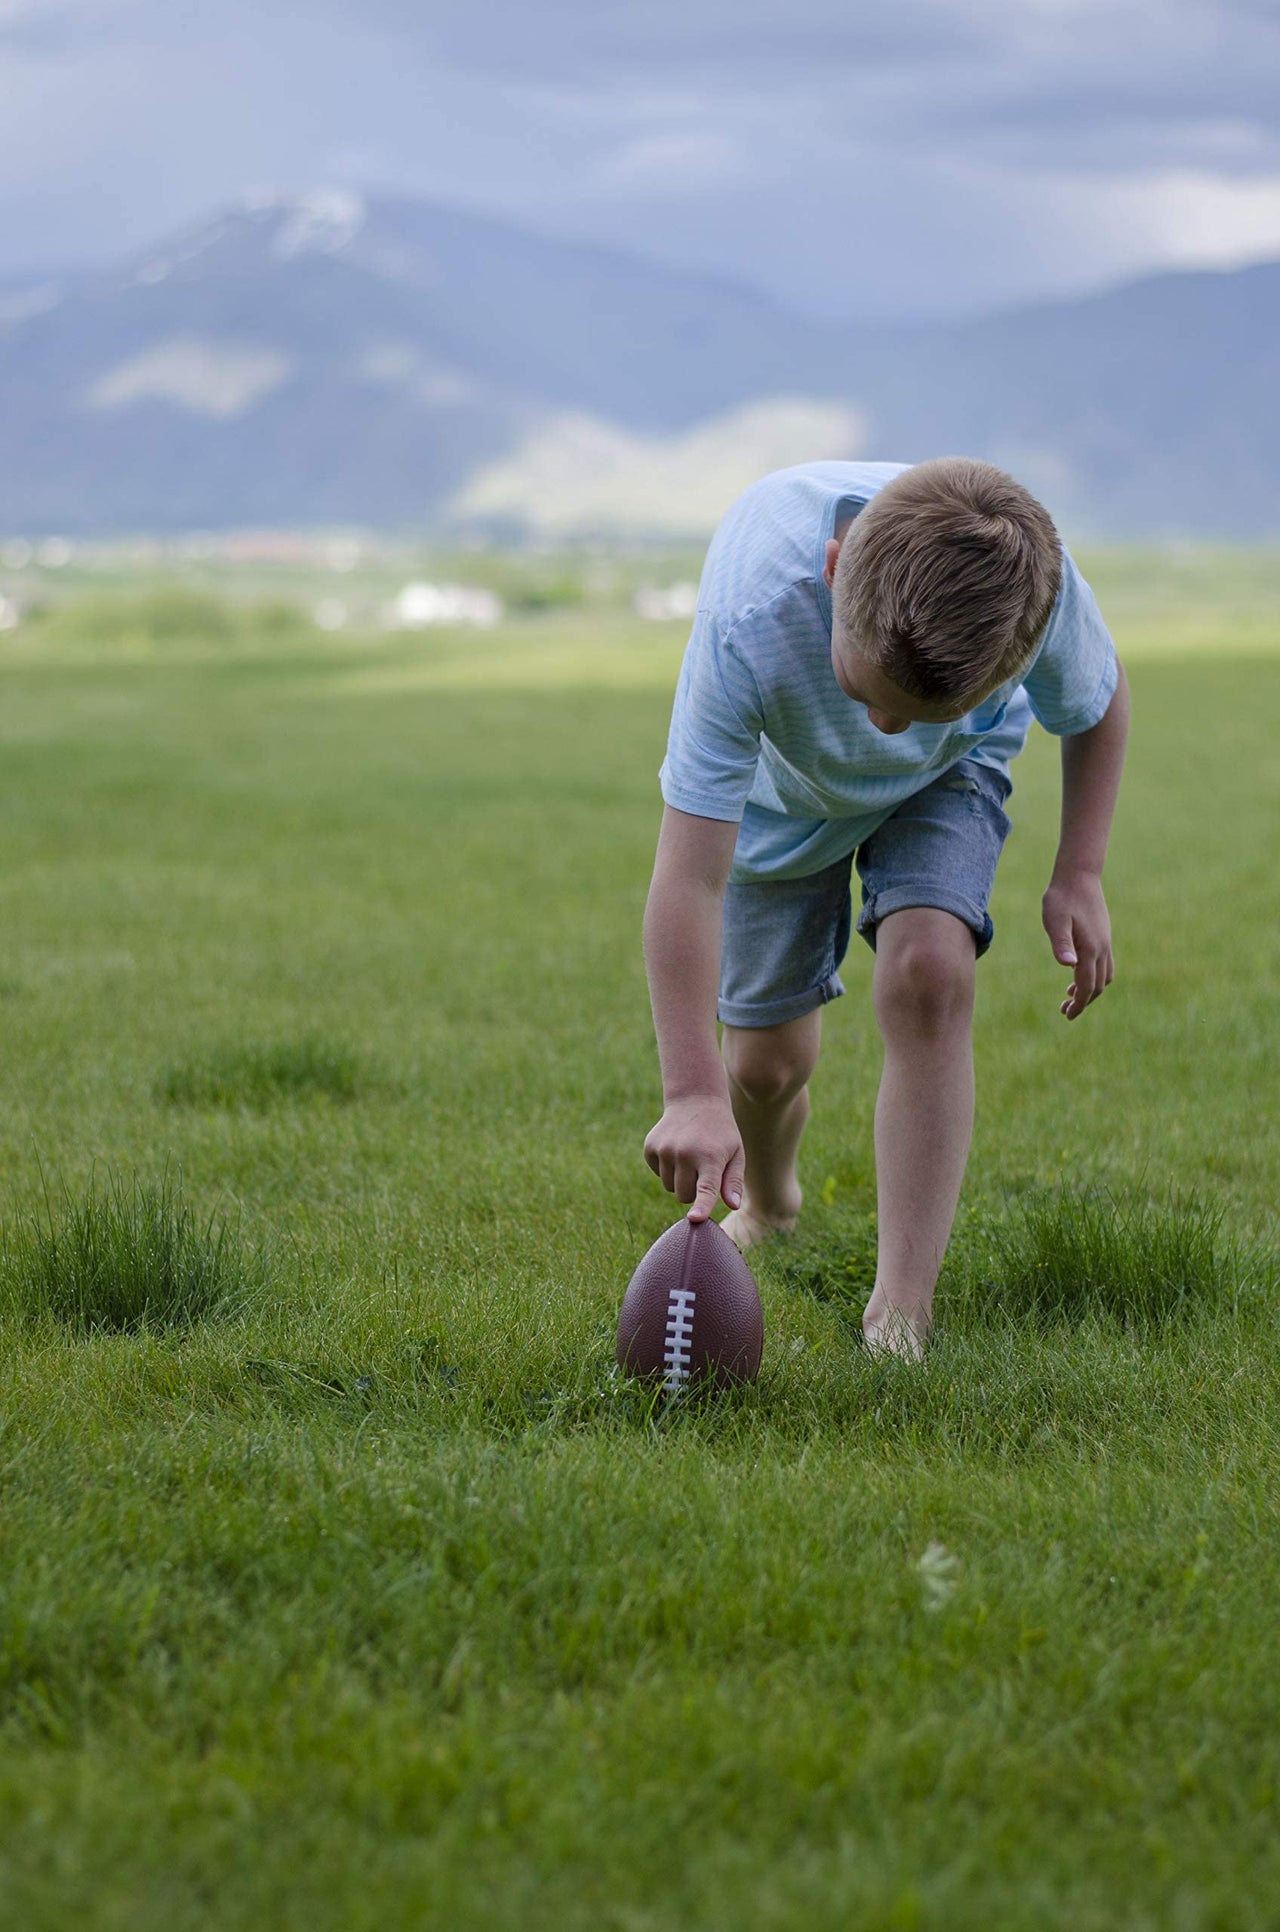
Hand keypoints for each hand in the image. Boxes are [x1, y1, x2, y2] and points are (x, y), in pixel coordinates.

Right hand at [644, 1095, 744, 1222]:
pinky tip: (676, 1150)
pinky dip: (667, 1168)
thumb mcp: (736, 1153)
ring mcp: (665, 1149)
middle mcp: (685, 1153)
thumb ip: (734, 1181)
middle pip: (684, 1196)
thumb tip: (733, 1206)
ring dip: (680, 1180)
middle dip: (694, 1190)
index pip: (706, 1189)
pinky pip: (658, 1173)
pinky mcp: (650, 1147)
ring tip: (690, 1156)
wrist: (695, 1100)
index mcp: (710, 1157)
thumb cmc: (721, 1133)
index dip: (701, 1206)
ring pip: (669, 1187)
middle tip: (703, 1168)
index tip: (694, 1219)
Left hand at [1042, 868, 1113, 1020]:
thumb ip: (1061, 943)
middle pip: (1098, 985)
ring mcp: (1106, 941)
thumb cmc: (1061, 897)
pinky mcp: (1104, 935)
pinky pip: (1105, 963)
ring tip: (1070, 996)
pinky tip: (1078, 972)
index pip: (1087, 986)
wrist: (1079, 875)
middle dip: (1084, 1001)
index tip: (1067, 1015)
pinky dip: (1095, 976)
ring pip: (1105, 976)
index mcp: (1090, 949)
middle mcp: (1102, 948)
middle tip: (1065, 1011)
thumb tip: (1069, 965)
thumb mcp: (1055, 920)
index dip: (1079, 1004)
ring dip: (1091, 990)